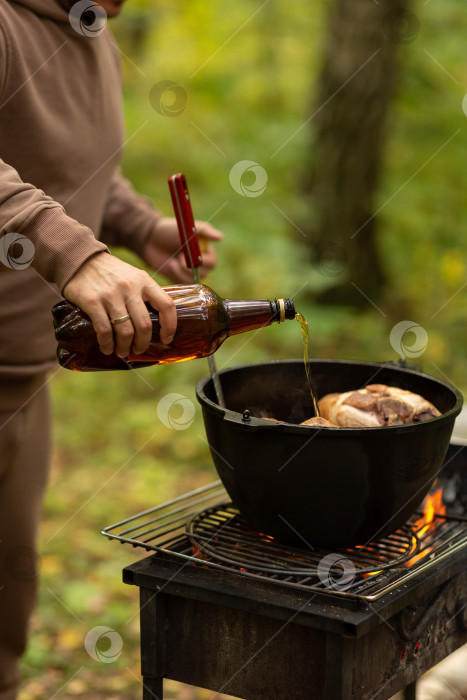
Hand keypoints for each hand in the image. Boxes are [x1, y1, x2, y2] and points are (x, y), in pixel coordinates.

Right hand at [62, 252, 176, 356]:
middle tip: (137, 350)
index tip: (166, 339)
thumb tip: (157, 322)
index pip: (166, 306)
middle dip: (142, 343)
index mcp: (144, 281)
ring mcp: (111, 295)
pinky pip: (104, 330)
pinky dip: (107, 344)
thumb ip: (145, 293)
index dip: (170, 326)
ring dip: (124, 347)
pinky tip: (107, 348)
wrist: (81, 259)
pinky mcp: (92, 301)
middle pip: (144, 325)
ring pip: (125, 331)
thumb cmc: (111, 272)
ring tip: (122, 352)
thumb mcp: (134, 276)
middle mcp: (130, 287)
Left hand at [142, 217, 222, 283]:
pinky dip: (175, 276)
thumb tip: (220, 237)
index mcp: (205, 251)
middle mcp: (200, 263)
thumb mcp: (187, 227)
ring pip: (193, 281)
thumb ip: (204, 230)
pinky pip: (182, 284)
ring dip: (181, 272)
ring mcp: (189, 272)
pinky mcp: (178, 279)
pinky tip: (170, 266)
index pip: (212, 263)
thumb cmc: (169, 230)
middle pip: (204, 274)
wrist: (149, 239)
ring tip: (172, 262)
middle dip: (189, 268)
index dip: (201, 262)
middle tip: (178, 258)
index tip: (188, 255)